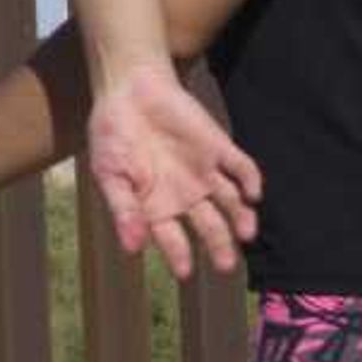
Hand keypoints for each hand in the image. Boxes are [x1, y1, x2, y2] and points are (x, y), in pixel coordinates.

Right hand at [83, 61, 259, 275]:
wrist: (129, 89)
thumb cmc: (112, 134)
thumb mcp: (109, 174)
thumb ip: (123, 209)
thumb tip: (132, 248)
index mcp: (156, 204)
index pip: (172, 237)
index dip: (179, 255)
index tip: (185, 272)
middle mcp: (185, 194)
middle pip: (210, 226)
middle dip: (220, 245)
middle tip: (227, 264)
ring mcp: (205, 172)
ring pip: (231, 203)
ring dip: (241, 218)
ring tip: (245, 231)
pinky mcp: (219, 148)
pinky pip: (242, 168)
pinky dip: (250, 181)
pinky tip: (252, 194)